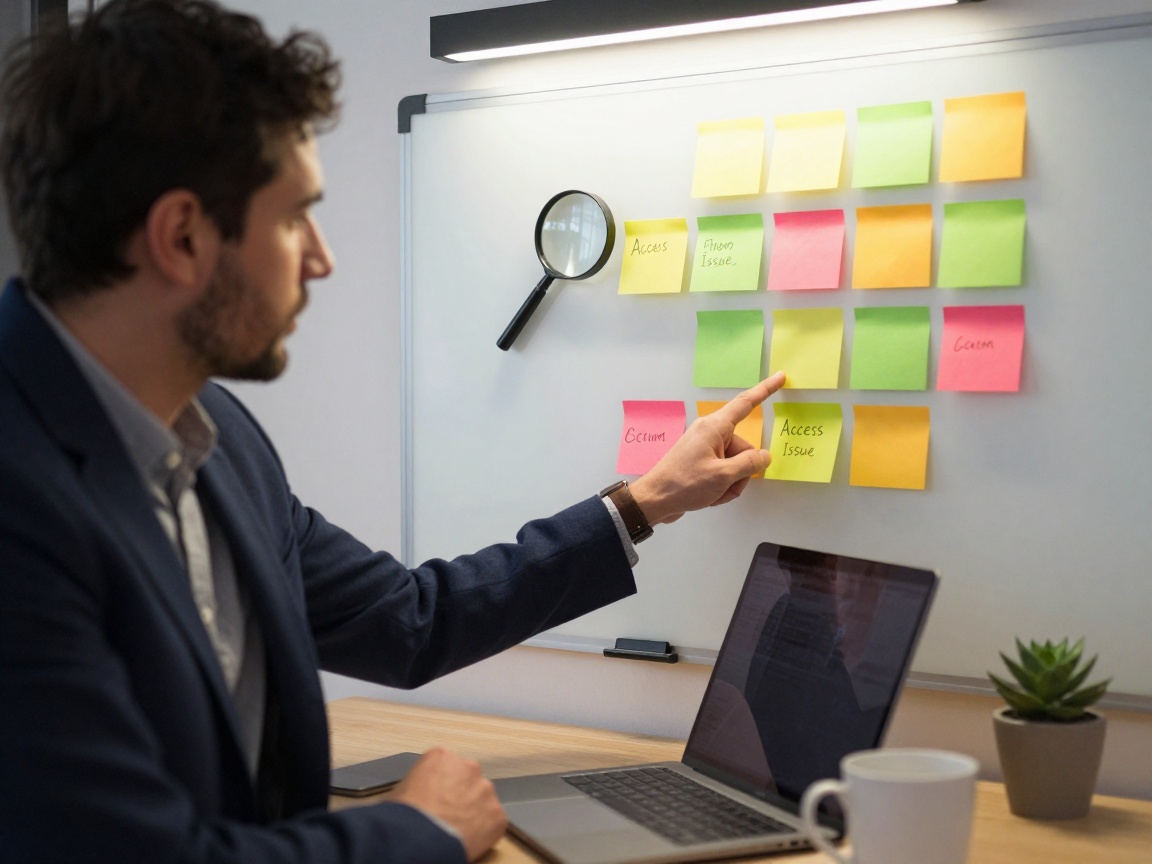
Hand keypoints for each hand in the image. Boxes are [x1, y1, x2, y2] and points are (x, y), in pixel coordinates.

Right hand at [388, 747, 506, 860]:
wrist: (418, 839)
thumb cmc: (404, 816)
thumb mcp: (401, 790)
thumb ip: (419, 784)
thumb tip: (418, 796)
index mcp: (442, 756)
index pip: (447, 767)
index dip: (442, 785)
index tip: (438, 797)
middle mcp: (468, 767)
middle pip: (468, 779)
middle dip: (462, 794)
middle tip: (449, 813)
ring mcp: (485, 790)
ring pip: (483, 799)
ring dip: (474, 811)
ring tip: (458, 829)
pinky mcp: (497, 814)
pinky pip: (493, 821)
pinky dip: (484, 831)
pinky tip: (468, 839)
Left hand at [630, 372, 784, 525]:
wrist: (655, 500)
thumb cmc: (684, 484)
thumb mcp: (723, 476)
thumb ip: (749, 464)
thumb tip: (765, 456)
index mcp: (714, 427)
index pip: (745, 404)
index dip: (765, 390)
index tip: (780, 377)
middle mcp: (710, 433)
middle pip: (743, 447)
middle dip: (742, 471)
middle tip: (726, 486)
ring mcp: (705, 448)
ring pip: (735, 463)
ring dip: (732, 482)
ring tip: (714, 493)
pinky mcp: (701, 461)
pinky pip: (724, 471)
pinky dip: (722, 485)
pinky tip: (710, 496)